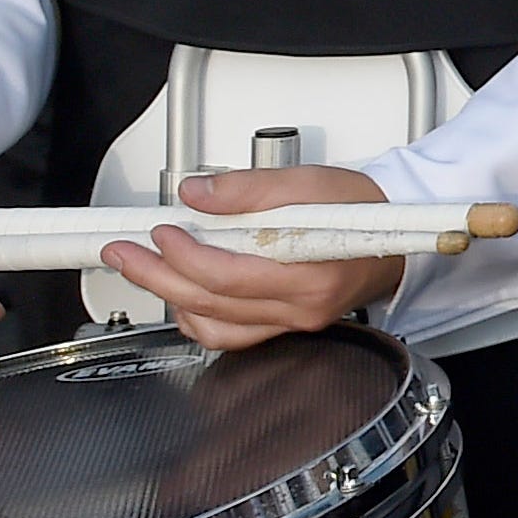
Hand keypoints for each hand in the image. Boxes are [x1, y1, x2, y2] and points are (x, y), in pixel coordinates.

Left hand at [111, 165, 417, 351]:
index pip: (229, 276)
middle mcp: (300, 308)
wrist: (393, 232)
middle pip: (210, 304)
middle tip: (123, 252)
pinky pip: (228, 336)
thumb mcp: (309, 181)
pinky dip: (196, 316)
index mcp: (310, 274)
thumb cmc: (360, 210)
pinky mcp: (283, 326)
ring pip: (214, 327)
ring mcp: (291, 322)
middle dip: (156, 276)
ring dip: (171, 299)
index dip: (184, 255)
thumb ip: (249, 188)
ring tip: (146, 269)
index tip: (160, 230)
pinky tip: (180, 293)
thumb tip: (197, 194)